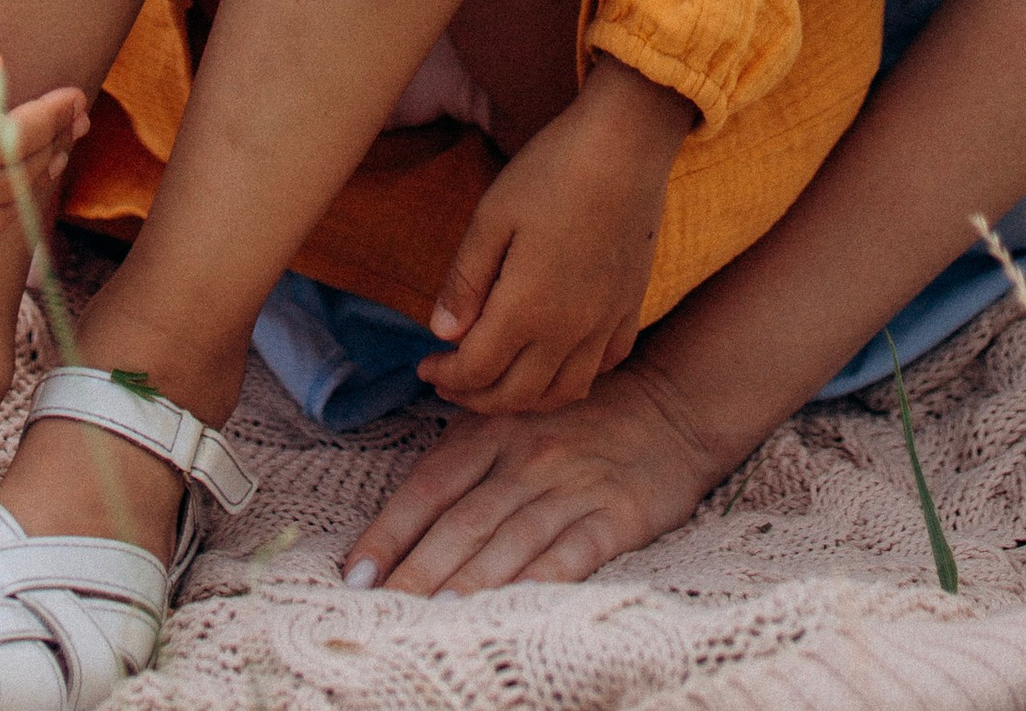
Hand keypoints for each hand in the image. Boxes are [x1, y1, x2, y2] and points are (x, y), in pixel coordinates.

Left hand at [345, 355, 723, 592]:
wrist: (670, 403)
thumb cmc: (576, 418)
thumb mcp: (514, 413)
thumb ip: (464, 449)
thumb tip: (401, 503)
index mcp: (491, 429)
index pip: (428, 487)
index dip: (389, 532)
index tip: (355, 575)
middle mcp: (525, 456)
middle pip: (460, 523)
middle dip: (414, 573)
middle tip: (377, 615)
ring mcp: (570, 487)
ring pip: (506, 544)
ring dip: (464, 587)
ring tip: (427, 622)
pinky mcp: (614, 516)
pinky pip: (569, 557)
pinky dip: (535, 585)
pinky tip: (509, 612)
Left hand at [415, 58, 693, 414]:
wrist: (626, 144)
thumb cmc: (552, 170)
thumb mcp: (492, 216)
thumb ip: (466, 281)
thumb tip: (442, 333)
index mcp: (527, 309)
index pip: (477, 371)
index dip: (446, 378)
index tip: (425, 368)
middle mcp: (569, 330)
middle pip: (517, 395)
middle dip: (476, 398)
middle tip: (451, 383)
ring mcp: (605, 323)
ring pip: (564, 393)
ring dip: (524, 400)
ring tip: (498, 383)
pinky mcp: (630, 308)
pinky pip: (604, 367)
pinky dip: (574, 379)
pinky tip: (556, 361)